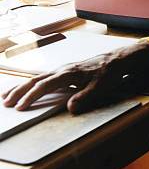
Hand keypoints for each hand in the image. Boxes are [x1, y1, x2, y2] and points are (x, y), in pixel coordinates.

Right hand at [1, 43, 148, 113]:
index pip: (44, 86)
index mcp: (68, 73)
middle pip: (35, 80)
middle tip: (5, 103)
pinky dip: (31, 83)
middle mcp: (62, 70)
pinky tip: (26, 88)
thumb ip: (85, 97)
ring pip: (37, 78)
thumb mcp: (100, 87)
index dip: (31, 97)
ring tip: (6, 96)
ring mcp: (62, 69)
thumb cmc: (109, 73)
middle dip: (19, 92)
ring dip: (21, 87)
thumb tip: (70, 109)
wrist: (117, 60)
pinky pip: (43, 77)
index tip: (20, 107)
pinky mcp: (65, 71)